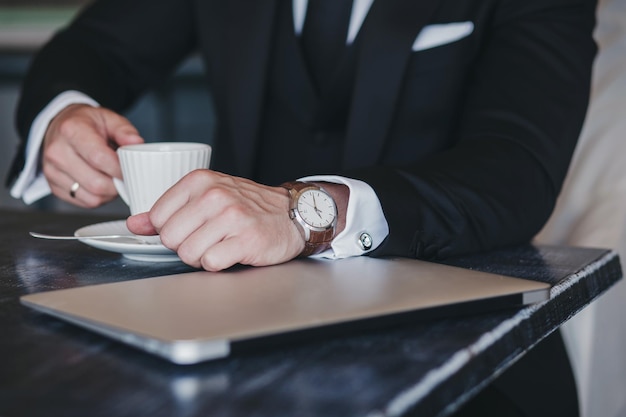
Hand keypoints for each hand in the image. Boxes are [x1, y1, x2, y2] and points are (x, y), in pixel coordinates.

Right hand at [42, 104, 143, 206]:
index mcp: (71, 131)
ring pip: (93, 197)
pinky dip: (100, 197)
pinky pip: (86, 202)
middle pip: (97, 183)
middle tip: (125, 175)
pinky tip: (102, 183)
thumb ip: (124, 130)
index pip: (99, 158)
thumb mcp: (108, 118)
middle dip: (118, 183)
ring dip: (111, 193)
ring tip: (114, 178)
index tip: (131, 168)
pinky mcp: (55, 188)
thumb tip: (136, 142)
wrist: (59, 129)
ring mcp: (52, 172)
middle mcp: (57, 152)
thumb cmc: (85, 123)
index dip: (120, 168)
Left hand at [126, 170, 305, 270]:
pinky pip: (211, 263)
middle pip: (171, 238)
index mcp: (200, 181)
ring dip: (203, 257)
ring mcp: (232, 217)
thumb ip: (169, 210)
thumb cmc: (249, 206)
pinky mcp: (246, 240)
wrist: (291, 214)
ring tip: (222, 244)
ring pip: (189, 254)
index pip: (158, 217)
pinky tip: (233, 251)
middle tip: (209, 238)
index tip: (192, 226)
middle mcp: (215, 195)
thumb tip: (135, 224)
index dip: (172, 229)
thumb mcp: (207, 197)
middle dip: (186, 245)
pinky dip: (220, 264)